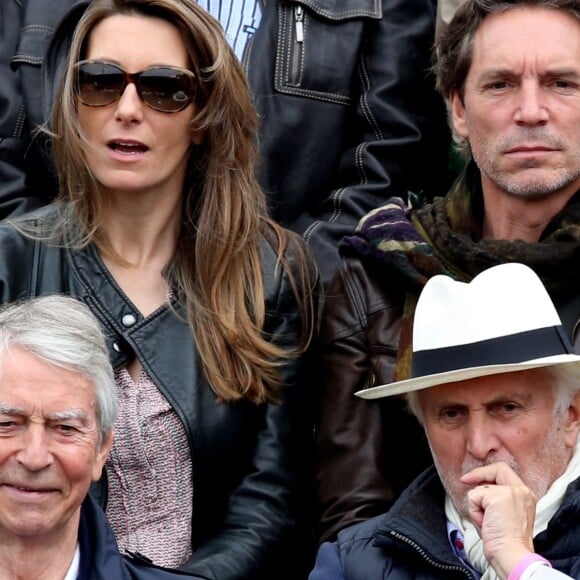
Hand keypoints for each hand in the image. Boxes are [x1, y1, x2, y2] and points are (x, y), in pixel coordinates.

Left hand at [460, 462, 536, 579]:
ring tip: (488, 523)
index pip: (505, 472)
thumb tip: (478, 489)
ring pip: (481, 489)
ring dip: (477, 507)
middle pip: (496, 469)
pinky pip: (474, 497)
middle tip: (465, 480)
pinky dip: (474, 512)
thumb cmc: (505, 542)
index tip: (470, 478)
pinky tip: (485, 524)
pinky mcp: (498, 496)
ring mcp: (511, 492)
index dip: (486, 473)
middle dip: (478, 475)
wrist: (511, 555)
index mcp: (525, 496)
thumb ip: (496, 499)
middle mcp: (522, 491)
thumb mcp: (504, 515)